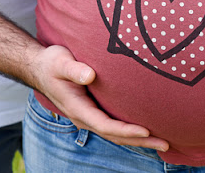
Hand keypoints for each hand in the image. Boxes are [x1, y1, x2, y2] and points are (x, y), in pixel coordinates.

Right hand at [31, 45, 169, 150]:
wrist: (39, 68)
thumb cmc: (51, 63)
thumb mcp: (60, 62)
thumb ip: (74, 69)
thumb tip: (90, 75)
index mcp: (78, 109)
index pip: (106, 125)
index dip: (126, 130)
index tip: (146, 130)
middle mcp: (84, 118)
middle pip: (115, 136)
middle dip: (141, 141)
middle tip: (165, 142)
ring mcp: (89, 117)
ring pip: (116, 134)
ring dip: (139, 139)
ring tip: (163, 141)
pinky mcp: (94, 111)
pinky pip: (114, 126)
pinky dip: (130, 131)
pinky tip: (146, 130)